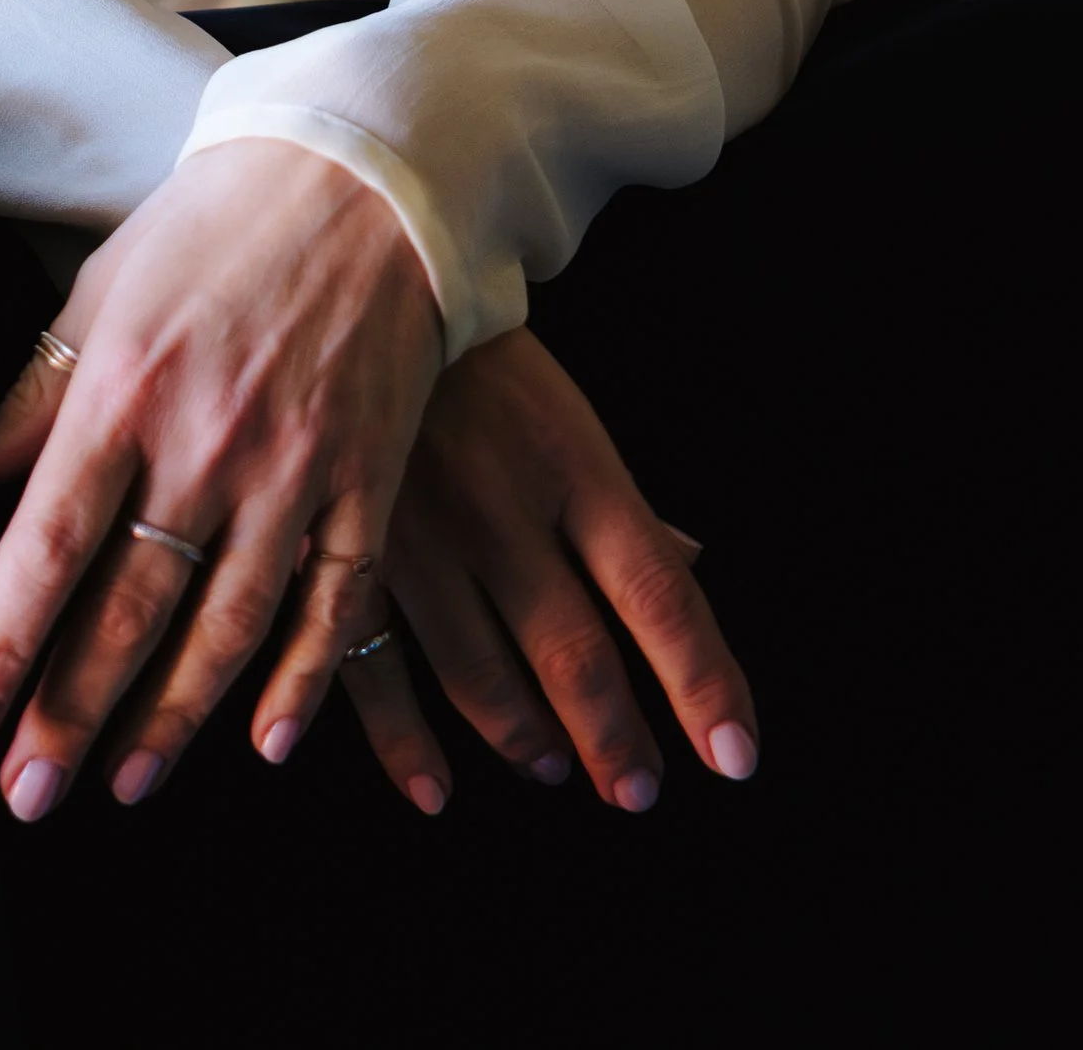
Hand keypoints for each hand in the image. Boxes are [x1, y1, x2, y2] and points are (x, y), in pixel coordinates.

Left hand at [0, 140, 444, 819]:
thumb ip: (30, 400)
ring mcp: (296, 467)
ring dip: (171, 717)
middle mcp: (205, 440)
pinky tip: (267, 742)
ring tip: (124, 783)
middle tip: (26, 795)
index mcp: (123, 387)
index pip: (47, 544)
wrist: (363, 173)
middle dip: (70, 713)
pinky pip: (337, 604)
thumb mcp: (100, 290)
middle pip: (128, 608)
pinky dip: (305, 680)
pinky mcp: (369, 479)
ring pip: (228, 627)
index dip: (1, 643)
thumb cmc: (213, 226)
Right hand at [347, 323, 758, 814]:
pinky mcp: (349, 551)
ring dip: (528, 740)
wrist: (369, 293)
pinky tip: (436, 789)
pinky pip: (375, 671)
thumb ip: (627, 507)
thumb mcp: (572, 420)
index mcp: (572, 466)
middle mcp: (503, 509)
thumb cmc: (487, 367)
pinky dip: (406, 744)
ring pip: (484, 676)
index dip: (702, 682)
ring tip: (555, 765)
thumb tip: (693, 567)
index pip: (658, 594)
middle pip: (575, 652)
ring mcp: (421, 535)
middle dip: (617, 740)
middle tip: (639, 789)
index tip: (733, 755)